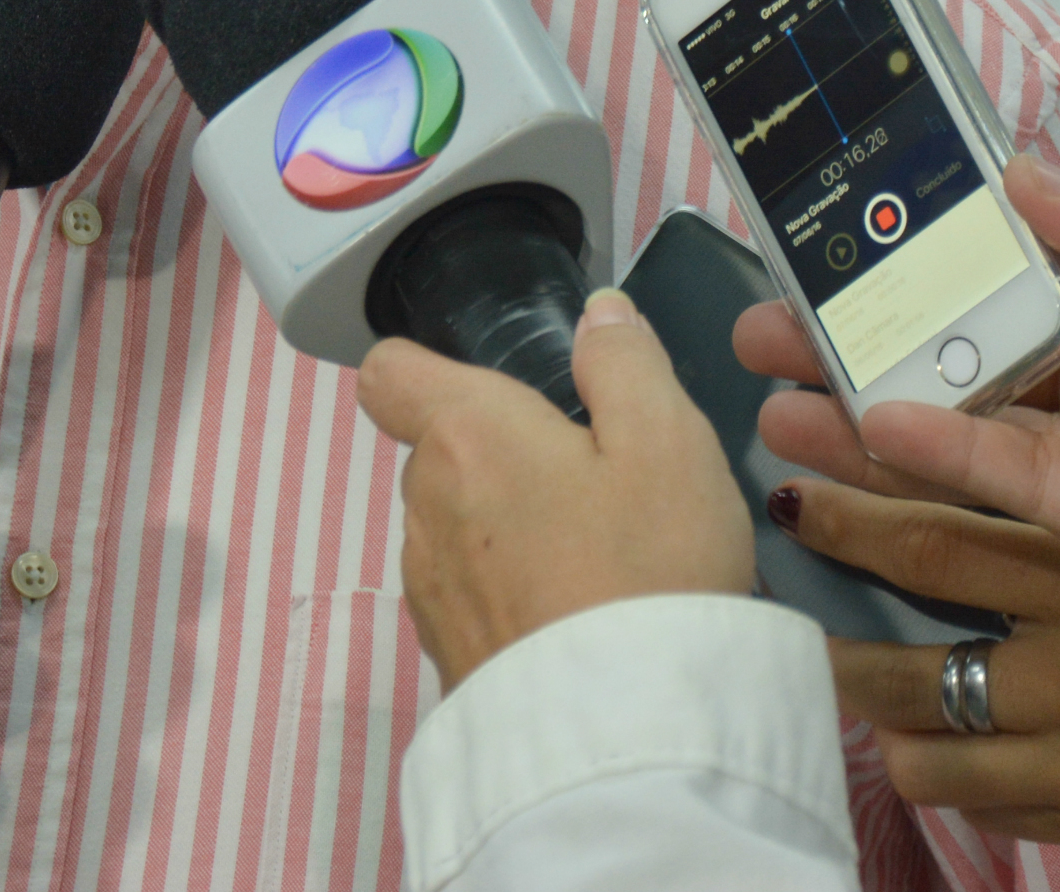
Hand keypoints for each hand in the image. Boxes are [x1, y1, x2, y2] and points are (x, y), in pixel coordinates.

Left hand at [357, 291, 753, 689]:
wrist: (627, 741)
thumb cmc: (648, 577)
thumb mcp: (669, 445)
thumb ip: (626, 364)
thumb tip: (600, 318)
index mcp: (464, 434)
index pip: (390, 372)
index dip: (433, 367)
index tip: (505, 388)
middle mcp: (423, 506)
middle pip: (440, 451)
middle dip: (503, 454)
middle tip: (595, 484)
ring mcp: (428, 588)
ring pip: (455, 527)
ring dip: (507, 528)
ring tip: (597, 559)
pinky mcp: (447, 656)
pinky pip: (470, 597)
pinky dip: (511, 594)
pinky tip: (579, 616)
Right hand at [737, 161, 1059, 618]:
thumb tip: (1014, 175)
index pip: (990, 261)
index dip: (906, 249)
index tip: (820, 229)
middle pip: (949, 348)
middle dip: (850, 335)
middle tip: (756, 323)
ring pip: (956, 425)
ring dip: (863, 406)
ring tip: (771, 390)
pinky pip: (1011, 486)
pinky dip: (942, 458)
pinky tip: (877, 427)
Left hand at [771, 479, 1059, 880]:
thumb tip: (988, 477)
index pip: (938, 525)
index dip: (851, 502)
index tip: (793, 481)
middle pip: (901, 635)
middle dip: (823, 612)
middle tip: (776, 587)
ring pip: (914, 737)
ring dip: (874, 711)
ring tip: (847, 678)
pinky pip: (975, 799)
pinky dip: (944, 771)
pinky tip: (938, 746)